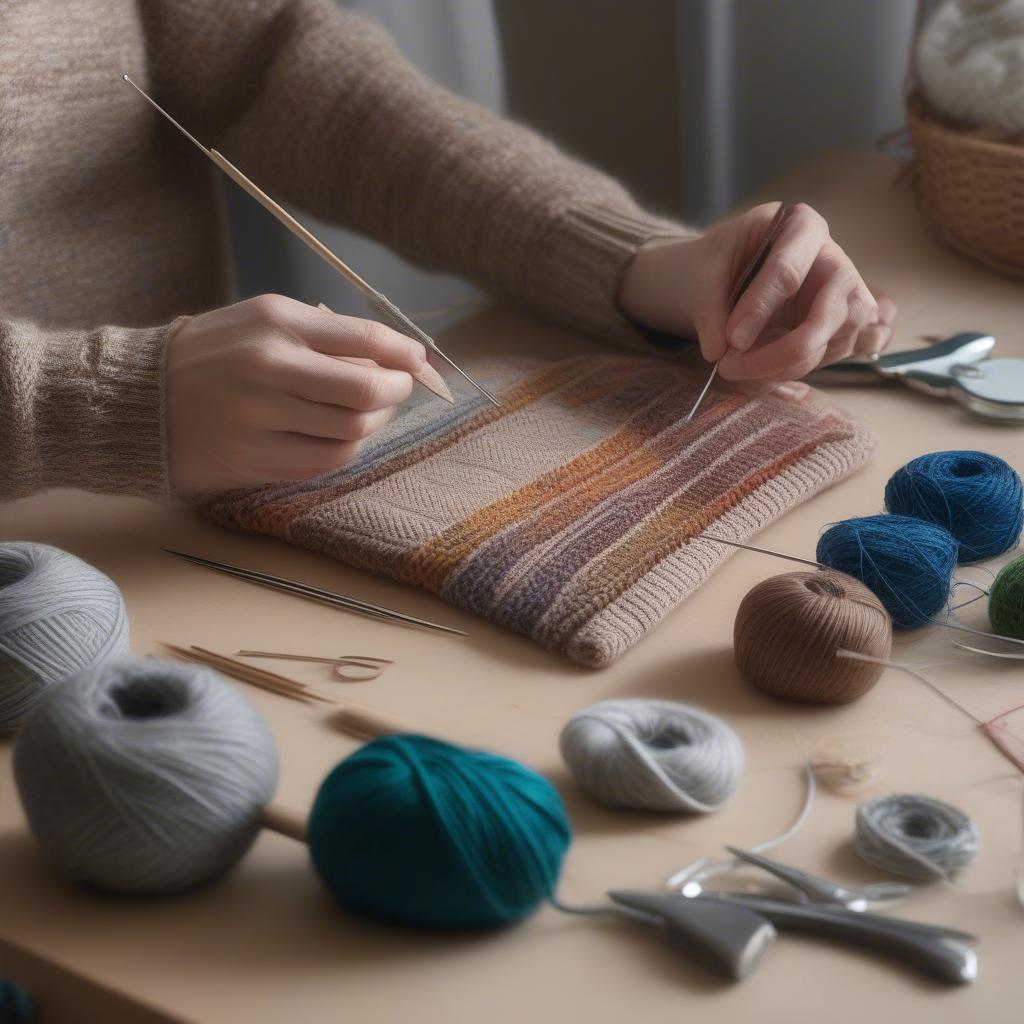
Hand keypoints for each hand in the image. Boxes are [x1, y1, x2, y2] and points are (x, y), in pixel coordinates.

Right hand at [165, 294, 426, 493]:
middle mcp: (271, 369)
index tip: (419, 361)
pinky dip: (348, 449)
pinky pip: (327, 461)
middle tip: (399, 389)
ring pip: (353, 431)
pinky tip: (343, 436)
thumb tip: (392, 357)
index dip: (404, 354)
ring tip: (369, 412)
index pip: (364, 338)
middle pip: (367, 390)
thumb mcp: (260, 320)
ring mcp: (262, 418)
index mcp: (276, 323)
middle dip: (397, 391)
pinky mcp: (256, 460)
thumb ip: (323, 335)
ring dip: (375, 422)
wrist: (141, 399)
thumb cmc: (211, 354)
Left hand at [619, 202, 896, 392]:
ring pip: (827, 344)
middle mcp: (835, 261)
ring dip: (780, 368)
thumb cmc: (726, 261)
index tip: (730, 340)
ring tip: (735, 369)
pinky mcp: (841, 331)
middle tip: (732, 367)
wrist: (733, 274)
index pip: (787, 271)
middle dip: (780, 351)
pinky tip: (755, 371)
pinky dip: (784, 373)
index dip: (758, 309)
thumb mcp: (707, 270)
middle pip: (826, 315)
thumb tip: (716, 350)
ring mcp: (845, 299)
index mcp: (803, 227)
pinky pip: (820, 360)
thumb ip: (709, 306)